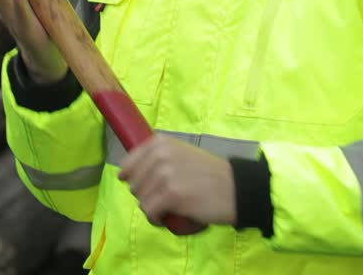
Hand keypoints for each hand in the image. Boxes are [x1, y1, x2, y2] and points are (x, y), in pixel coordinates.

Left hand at [118, 135, 236, 227]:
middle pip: (134, 184)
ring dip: (152, 208)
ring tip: (168, 209)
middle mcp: (160, 154)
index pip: (129, 163)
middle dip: (145, 195)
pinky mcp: (171, 194)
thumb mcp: (181, 155)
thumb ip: (157, 159)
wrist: (235, 188)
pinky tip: (166, 218)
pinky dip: (156, 219)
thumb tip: (126, 175)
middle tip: (164, 199)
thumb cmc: (209, 174)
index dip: (131, 178)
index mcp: (161, 143)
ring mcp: (165, 174)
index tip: (140, 186)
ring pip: (141, 200)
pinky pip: (149, 212)